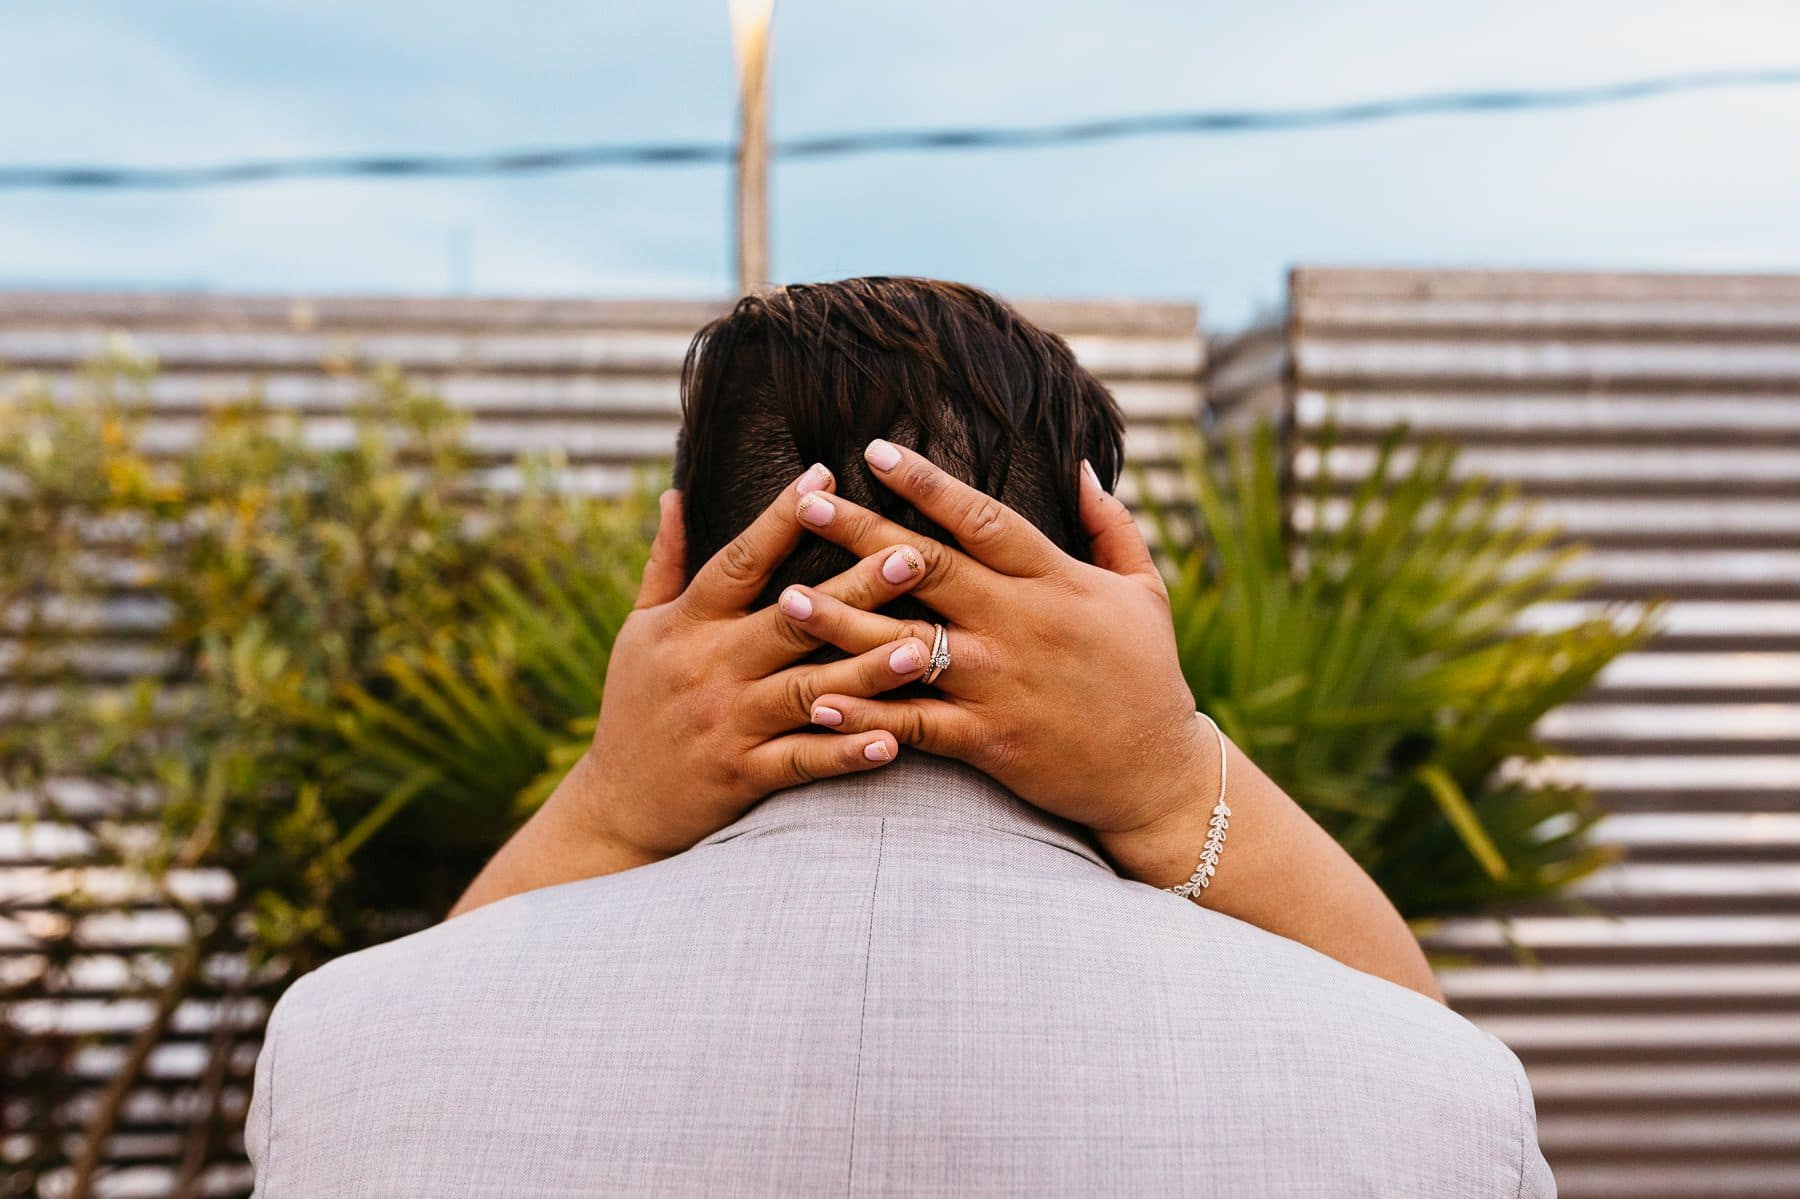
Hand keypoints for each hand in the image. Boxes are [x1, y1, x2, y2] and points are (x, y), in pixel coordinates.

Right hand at [450, 464, 939, 916]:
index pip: (739, 561)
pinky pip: (804, 761)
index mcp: (687, 624)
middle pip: (792, 619)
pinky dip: (847, 752)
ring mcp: (728, 723)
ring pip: (808, 690)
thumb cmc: (635, 707)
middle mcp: (709, 667)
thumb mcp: (639, 630)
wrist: (614, 806)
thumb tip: (673, 493)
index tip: (826, 476)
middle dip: (856, 586)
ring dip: (868, 670)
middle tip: (912, 554)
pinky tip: (895, 740)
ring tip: (924, 648)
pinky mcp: (742, 775)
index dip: (781, 518)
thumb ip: (664, 563)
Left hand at [774, 441, 1211, 853]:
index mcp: (1055, 580)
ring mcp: (1000, 683)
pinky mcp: (988, 739)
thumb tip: (1083, 468)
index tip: (875, 451)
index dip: (927, 483)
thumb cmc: (1149, 676)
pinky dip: (865, 712)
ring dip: (843, 621)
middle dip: (863, 534)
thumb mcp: (1145, 591)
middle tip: (806, 504)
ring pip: (907, 644)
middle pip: (929, 568)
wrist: (1158, 774)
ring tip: (786, 599)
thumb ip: (1110, 527)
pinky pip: (914, 721)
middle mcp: (1021, 624)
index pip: (982, 519)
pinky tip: (817, 699)